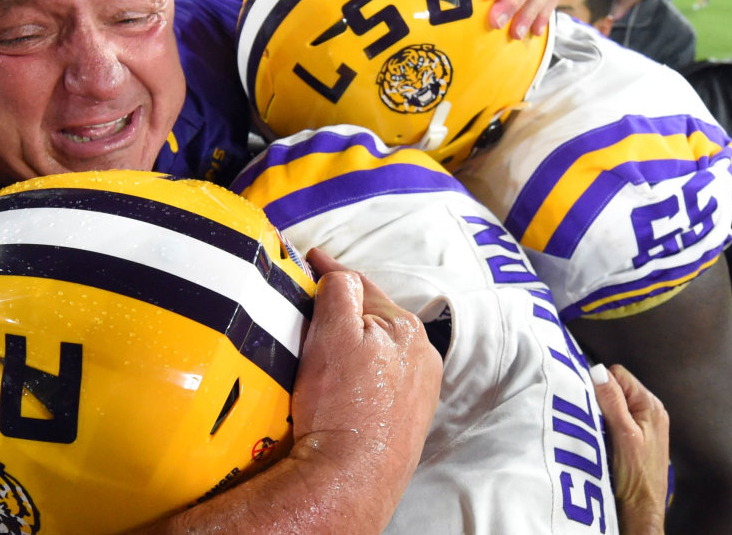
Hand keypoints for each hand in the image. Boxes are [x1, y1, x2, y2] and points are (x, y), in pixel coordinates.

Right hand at [288, 249, 442, 520]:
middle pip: (373, 318)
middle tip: (309, 303)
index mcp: (406, 328)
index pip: (362, 285)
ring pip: (377, 351)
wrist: (349, 474)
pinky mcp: (404, 420)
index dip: (332, 270)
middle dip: (345, 308)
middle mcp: (421, 358)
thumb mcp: (333, 332)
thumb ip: (340, 291)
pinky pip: (378, 381)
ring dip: (353, 343)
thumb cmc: (341, 405)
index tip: (311, 258)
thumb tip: (339, 276)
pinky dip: (359, 373)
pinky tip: (340, 383)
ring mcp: (416, 392)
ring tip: (322, 345)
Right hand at [591, 363, 668, 534]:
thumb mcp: (622, 434)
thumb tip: (598, 372)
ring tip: (596, 429)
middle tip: (592, 418)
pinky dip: (604, 423)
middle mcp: (649, 410)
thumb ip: (612, 402)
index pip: (618, 375)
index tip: (590, 402)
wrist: (640, 506)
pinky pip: (615, 416)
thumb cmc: (634, 475)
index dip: (600, 385)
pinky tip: (600, 436)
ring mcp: (643, 422)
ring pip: (613, 402)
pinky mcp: (635, 434)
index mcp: (650, 405)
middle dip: (599, 398)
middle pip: (616, 387)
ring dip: (600, 412)